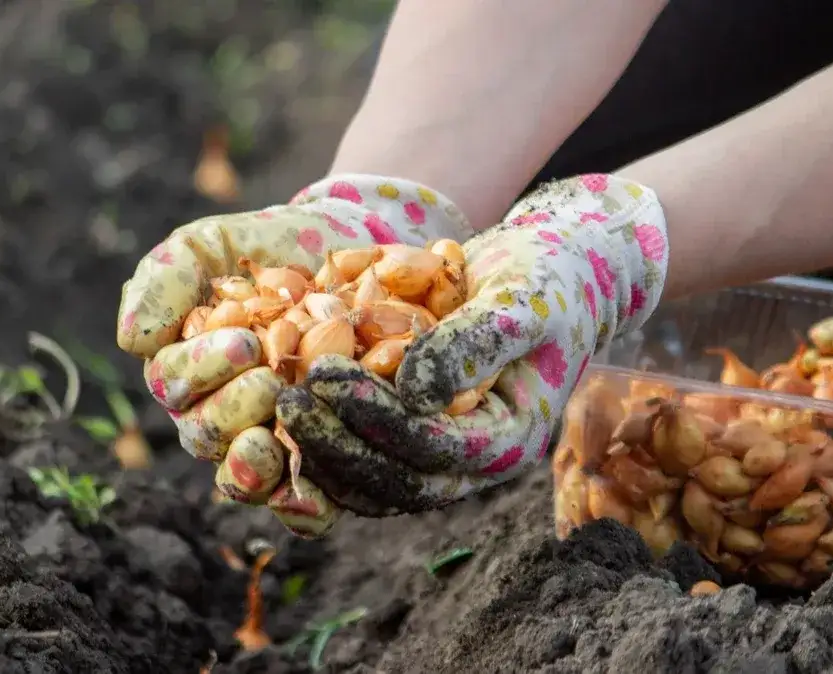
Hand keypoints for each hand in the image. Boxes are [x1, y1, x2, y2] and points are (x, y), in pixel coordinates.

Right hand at [117, 174, 472, 535]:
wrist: (348, 253)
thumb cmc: (267, 249)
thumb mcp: (210, 245)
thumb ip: (165, 277)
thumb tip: (133, 340)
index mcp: (186, 370)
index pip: (176, 385)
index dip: (205, 370)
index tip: (246, 342)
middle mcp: (219, 414)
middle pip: (206, 435)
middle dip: (235, 410)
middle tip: (272, 379)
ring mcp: (268, 440)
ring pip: (246, 476)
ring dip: (255, 466)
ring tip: (273, 439)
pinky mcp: (318, 457)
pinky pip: (300, 501)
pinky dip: (303, 507)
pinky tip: (314, 496)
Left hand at [277, 174, 669, 514]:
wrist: (553, 274)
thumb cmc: (546, 281)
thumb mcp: (519, 302)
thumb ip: (472, 344)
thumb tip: (413, 392)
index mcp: (510, 439)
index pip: (434, 448)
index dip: (375, 419)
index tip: (325, 377)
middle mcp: (476, 461)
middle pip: (397, 480)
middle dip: (336, 445)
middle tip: (286, 402)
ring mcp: (446, 455)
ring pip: (374, 483)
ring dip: (323, 454)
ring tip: (280, 406)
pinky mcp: (418, 437)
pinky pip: (366, 458)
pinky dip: (327, 443)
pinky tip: (288, 409)